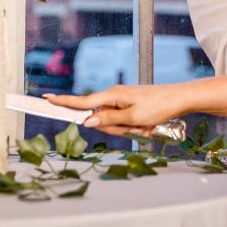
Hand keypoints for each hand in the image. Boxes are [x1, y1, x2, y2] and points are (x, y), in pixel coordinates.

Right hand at [45, 86, 185, 138]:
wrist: (180, 99)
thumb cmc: (159, 107)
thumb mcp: (133, 117)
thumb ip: (108, 120)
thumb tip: (86, 120)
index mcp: (111, 95)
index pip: (81, 101)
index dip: (63, 102)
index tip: (45, 99)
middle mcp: (113, 96)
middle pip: (99, 120)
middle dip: (115, 129)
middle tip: (135, 128)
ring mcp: (121, 102)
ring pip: (112, 124)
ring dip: (128, 130)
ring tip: (145, 126)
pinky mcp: (128, 107)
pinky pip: (123, 123)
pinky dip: (134, 129)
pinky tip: (147, 127)